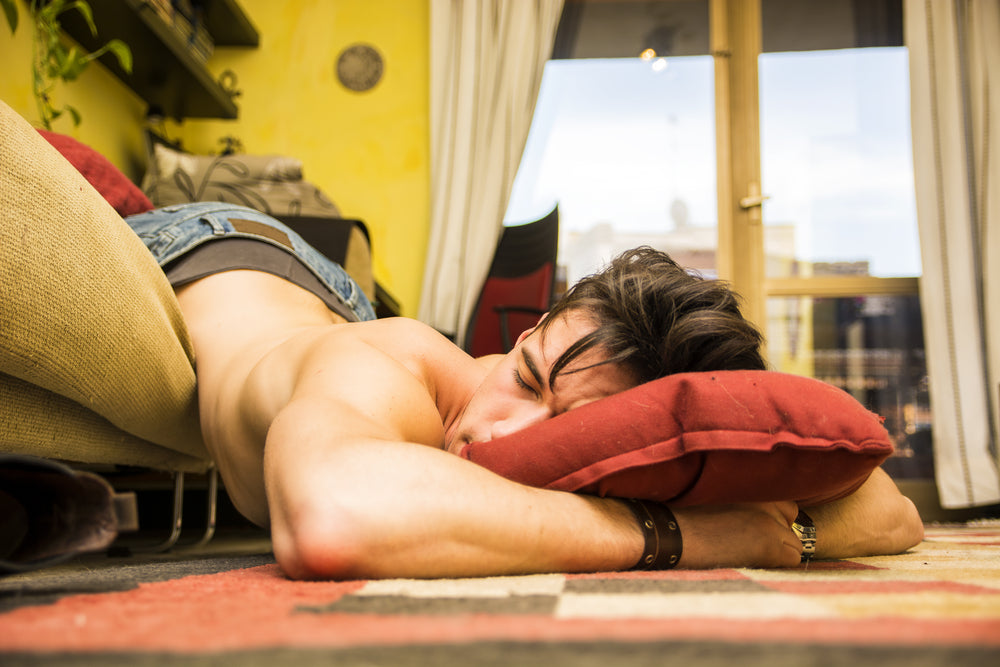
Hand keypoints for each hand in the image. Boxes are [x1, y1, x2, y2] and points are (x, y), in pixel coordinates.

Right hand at [672, 501, 803, 568]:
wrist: (670, 533)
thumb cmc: (681, 517)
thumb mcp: (713, 494)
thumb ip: (740, 500)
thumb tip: (757, 520)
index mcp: (750, 480)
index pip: (781, 500)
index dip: (770, 516)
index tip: (750, 526)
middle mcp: (764, 495)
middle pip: (790, 517)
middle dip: (777, 530)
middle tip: (748, 541)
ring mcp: (770, 519)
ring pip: (794, 541)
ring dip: (778, 549)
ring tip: (747, 552)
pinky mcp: (770, 542)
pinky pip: (793, 558)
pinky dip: (778, 563)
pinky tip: (752, 561)